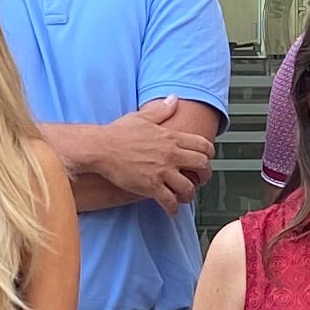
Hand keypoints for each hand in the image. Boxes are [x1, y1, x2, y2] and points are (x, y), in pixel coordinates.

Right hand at [104, 103, 218, 208]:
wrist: (101, 148)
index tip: (207, 158)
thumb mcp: (142, 117)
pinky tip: (171, 210)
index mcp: (170, 137)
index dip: (209, 153)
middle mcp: (170, 154)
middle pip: (202, 165)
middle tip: (201, 179)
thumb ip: (161, 110)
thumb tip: (173, 99)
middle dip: (205, 175)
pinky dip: (173, 208)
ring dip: (189, 194)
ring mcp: (162, 171)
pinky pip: (169, 201)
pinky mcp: (150, 186)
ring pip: (188, 187)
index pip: (202, 144)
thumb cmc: (118, 133)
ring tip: (185, 197)